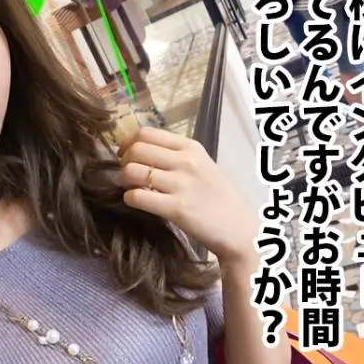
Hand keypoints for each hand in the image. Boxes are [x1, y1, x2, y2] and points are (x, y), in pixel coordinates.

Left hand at [118, 127, 258, 265]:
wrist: (239, 230)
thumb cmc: (218, 198)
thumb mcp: (203, 165)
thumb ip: (175, 155)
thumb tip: (140, 150)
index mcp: (191, 147)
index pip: (146, 133)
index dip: (128, 143)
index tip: (125, 154)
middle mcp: (186, 161)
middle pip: (136, 149)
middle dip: (123, 162)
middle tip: (128, 175)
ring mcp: (181, 184)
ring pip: (132, 171)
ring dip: (125, 180)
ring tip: (133, 188)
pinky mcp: (176, 208)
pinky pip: (137, 197)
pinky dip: (129, 199)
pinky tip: (137, 202)